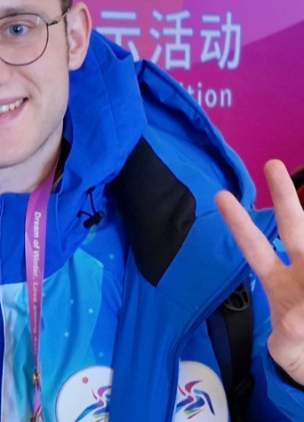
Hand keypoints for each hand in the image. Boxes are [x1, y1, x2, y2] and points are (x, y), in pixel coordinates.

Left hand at [216, 159, 303, 384]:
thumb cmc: (303, 354)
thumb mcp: (289, 349)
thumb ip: (289, 337)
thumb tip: (295, 321)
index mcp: (279, 284)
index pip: (256, 248)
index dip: (240, 224)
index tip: (222, 196)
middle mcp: (302, 273)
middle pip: (295, 229)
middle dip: (285, 198)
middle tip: (272, 163)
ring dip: (303, 216)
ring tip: (296, 253)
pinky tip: (302, 296)